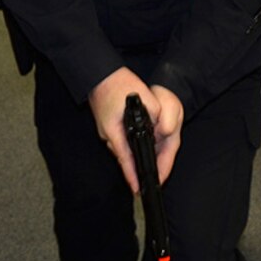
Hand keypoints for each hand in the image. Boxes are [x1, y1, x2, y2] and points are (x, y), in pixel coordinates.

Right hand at [88, 67, 182, 192]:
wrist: (99, 72)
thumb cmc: (118, 83)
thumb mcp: (142, 95)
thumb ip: (155, 111)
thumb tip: (161, 125)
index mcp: (114, 131)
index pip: (125, 159)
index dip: (132, 175)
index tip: (137, 188)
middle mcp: (108, 134)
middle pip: (124, 157)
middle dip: (136, 169)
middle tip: (148, 181)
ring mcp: (106, 130)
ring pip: (123, 149)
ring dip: (134, 158)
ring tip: (146, 168)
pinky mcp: (108, 125)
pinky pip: (120, 140)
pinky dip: (130, 146)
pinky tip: (138, 147)